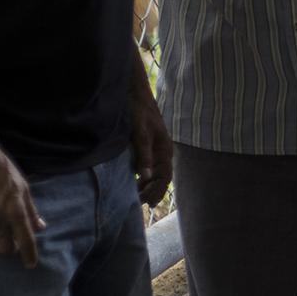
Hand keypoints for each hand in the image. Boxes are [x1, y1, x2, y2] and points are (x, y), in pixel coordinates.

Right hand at [0, 147, 44, 268]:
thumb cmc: (4, 173)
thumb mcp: (24, 189)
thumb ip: (31, 210)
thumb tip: (40, 227)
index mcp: (16, 211)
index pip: (26, 241)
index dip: (29, 256)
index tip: (30, 264)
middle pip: (4, 249)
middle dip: (9, 249)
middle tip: (10, 243)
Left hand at [128, 89, 173, 206]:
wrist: (134, 91)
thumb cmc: (138, 110)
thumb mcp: (140, 133)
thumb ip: (143, 155)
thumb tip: (144, 177)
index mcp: (165, 149)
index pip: (165, 177)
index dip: (157, 191)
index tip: (148, 203)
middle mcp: (161, 151)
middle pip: (160, 177)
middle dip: (151, 191)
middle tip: (138, 204)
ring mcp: (153, 149)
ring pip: (152, 173)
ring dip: (145, 185)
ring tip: (134, 197)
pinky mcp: (144, 146)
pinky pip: (145, 166)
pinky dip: (140, 176)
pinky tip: (131, 182)